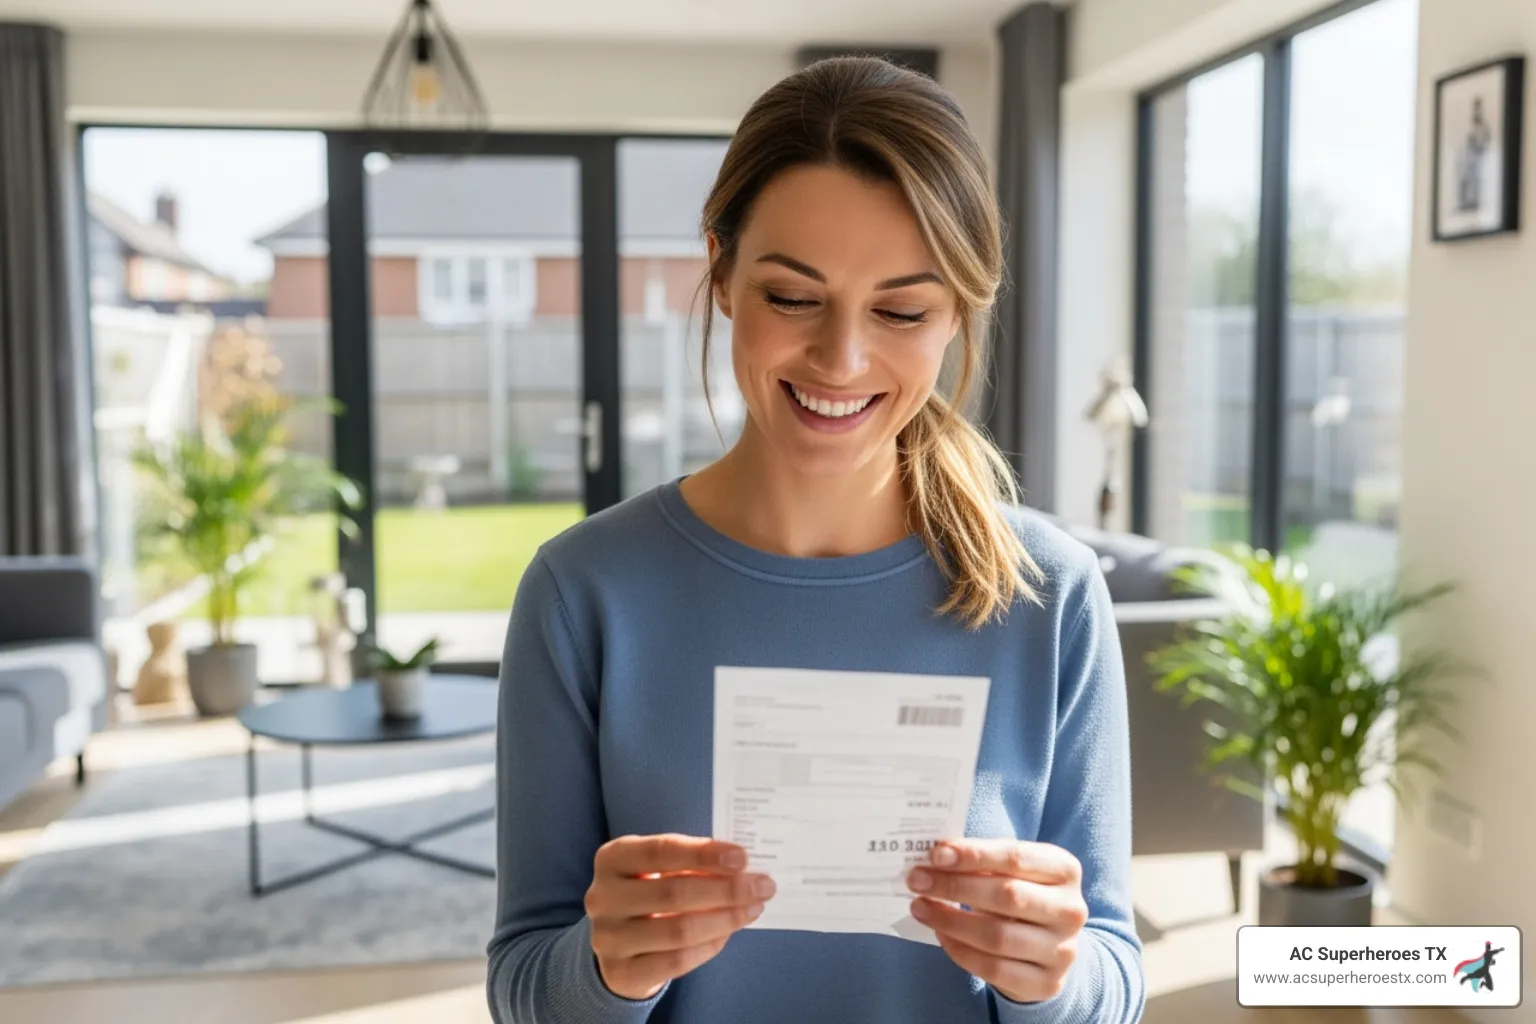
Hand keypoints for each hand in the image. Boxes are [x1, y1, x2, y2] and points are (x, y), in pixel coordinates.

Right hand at [586, 834, 775, 1000]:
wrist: (618, 940)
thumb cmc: (649, 891)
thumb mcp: (660, 868)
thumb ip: (693, 864)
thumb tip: (745, 867)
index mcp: (612, 858)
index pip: (661, 850)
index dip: (703, 854)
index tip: (742, 857)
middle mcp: (603, 896)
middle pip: (674, 892)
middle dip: (727, 889)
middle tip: (763, 886)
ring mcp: (608, 937)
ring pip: (679, 930)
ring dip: (725, 919)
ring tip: (753, 908)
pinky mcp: (620, 971)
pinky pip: (676, 961)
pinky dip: (709, 946)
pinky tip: (728, 933)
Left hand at [906, 839, 1088, 1004]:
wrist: (1051, 945)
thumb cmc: (1023, 894)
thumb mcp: (1013, 870)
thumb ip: (982, 860)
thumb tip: (936, 856)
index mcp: (1065, 870)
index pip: (1015, 857)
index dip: (974, 854)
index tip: (936, 854)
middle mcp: (1071, 910)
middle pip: (1007, 895)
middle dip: (954, 886)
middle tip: (917, 880)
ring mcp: (1062, 950)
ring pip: (997, 936)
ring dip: (950, 920)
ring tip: (920, 907)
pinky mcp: (1046, 982)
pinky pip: (994, 968)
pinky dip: (960, 951)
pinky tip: (941, 934)